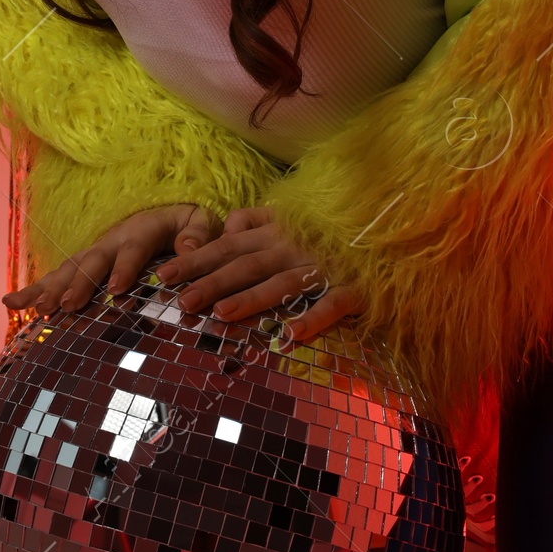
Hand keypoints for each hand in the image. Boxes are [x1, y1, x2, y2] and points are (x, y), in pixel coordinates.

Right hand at [2, 204, 221, 316]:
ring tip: (35, 309)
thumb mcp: (198, 219)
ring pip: (68, 268)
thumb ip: (197, 233)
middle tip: (67, 305)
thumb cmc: (184, 220)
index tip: (117, 289)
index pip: (132, 249)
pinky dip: (34, 289)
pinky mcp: (84, 263)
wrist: (165, 207)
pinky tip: (11, 305)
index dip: (124, 267)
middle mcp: (112, 240)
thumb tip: (189, 250)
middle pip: (92, 261)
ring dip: (51, 288)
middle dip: (79, 283)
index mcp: (142, 230)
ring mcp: (95, 251)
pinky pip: (57, 275)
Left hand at [153, 207, 364, 341]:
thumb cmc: (331, 229)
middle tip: (183, 302)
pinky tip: (289, 336)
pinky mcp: (352, 288)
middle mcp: (293, 246)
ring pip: (282, 283)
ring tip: (222, 315)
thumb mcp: (292, 215)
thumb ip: (257, 220)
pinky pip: (330, 303)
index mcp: (277, 230)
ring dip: (251, 298)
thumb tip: (225, 228)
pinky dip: (311, 318)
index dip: (196, 258)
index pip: (229, 245)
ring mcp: (322, 266)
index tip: (164, 275)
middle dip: (212, 282)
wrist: (388, 232)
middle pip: (247, 264)